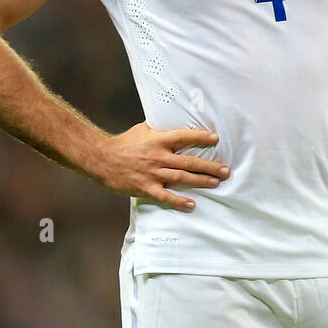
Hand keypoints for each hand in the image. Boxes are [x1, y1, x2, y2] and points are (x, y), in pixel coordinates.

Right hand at [93, 122, 228, 209]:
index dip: (201, 137)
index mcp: (158, 140)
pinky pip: (165, 196)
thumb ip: (161, 130)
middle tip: (226, 170)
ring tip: (216, 183)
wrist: (101, 158)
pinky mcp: (145, 187)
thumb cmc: (124, 143)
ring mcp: (152, 173)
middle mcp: (158, 157)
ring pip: (181, 178)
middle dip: (209, 167)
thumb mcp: (143, 130)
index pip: (184, 136)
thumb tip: (176, 122)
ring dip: (200, 181)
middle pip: (188, 162)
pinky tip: (192, 204)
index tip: (216, 139)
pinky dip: (179, 201)